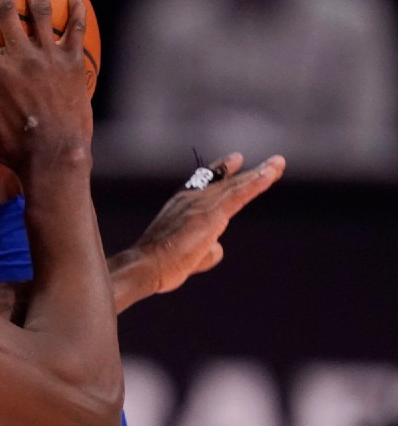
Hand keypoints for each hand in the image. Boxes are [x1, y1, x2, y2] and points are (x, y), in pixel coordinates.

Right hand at [125, 152, 285, 295]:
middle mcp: (191, 199)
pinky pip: (239, 195)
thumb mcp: (185, 255)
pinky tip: (271, 174)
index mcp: (181, 205)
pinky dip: (256, 183)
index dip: (222, 170)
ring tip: (278, 164)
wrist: (146, 266)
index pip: (205, 183)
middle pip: (225, 181)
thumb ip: (205, 249)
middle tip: (273, 162)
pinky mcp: (211, 215)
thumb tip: (217, 247)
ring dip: (260, 174)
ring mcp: (201, 205)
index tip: (236, 159)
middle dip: (249, 173)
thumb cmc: (160, 265)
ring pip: (236, 186)